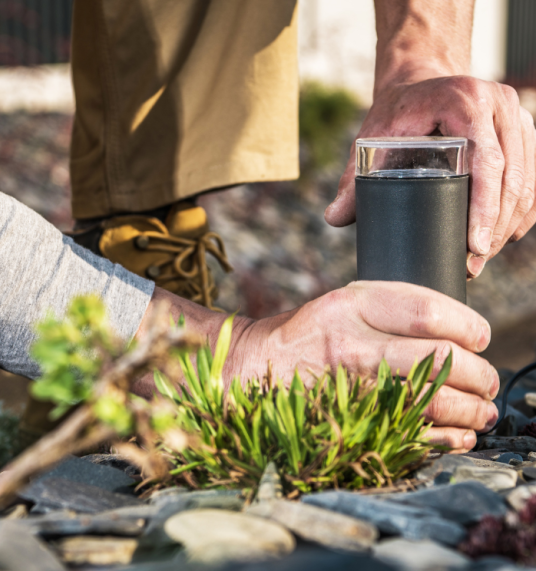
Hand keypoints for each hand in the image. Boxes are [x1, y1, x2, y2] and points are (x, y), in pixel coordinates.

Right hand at [224, 281, 498, 451]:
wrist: (255, 368)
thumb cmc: (306, 334)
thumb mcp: (340, 301)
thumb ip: (391, 308)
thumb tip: (458, 328)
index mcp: (350, 305)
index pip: (428, 312)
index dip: (469, 326)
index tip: (479, 336)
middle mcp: (351, 344)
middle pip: (440, 357)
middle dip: (479, 372)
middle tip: (487, 378)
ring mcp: (350, 387)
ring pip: (434, 400)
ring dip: (472, 408)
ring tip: (481, 409)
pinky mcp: (349, 420)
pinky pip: (414, 435)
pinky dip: (449, 439)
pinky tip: (459, 434)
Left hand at [326, 73, 535, 277]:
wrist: (420, 81)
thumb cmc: (396, 111)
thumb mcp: (372, 138)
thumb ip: (354, 177)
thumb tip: (334, 218)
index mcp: (466, 102)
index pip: (487, 161)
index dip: (485, 208)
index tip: (474, 245)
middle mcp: (500, 104)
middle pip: (514, 176)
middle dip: (497, 226)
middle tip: (475, 262)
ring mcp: (518, 115)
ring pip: (528, 179)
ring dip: (510, 223)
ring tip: (484, 256)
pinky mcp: (526, 130)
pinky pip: (534, 175)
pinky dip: (523, 208)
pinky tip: (507, 235)